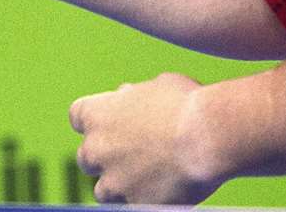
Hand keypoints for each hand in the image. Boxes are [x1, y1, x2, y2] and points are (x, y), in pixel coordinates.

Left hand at [70, 73, 222, 204]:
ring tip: (150, 176)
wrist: (206, 138)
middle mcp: (96, 149)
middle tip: (134, 152)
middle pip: (87, 157)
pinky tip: (164, 189)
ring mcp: (112, 181)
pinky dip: (142, 200)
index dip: (96, 120)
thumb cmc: (186, 104)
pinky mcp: (132, 205)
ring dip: (120, 184)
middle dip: (105, 156)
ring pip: (103, 190)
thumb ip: (134, 96)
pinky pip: (130, 206)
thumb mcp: (157, 85)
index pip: (78, 116)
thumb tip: (128, 98)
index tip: (112, 122)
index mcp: (97, 114)